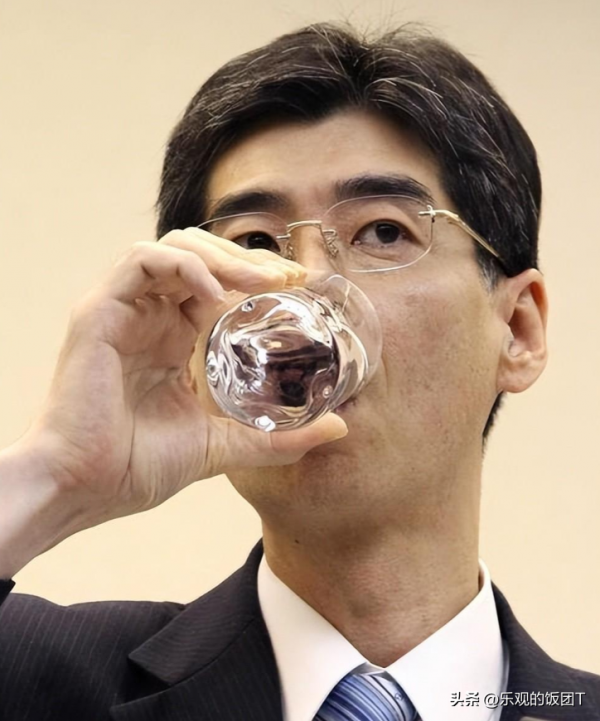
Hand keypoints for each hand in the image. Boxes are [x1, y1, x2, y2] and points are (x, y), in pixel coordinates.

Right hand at [2, 229, 347, 562]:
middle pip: (200, 257)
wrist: (84, 489)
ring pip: (172, 248)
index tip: (298, 285)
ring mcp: (123, 310)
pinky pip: (141, 261)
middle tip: (287, 277)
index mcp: (172, 340)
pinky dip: (184, 267)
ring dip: (221, 257)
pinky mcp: (99, 312)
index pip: (217, 285)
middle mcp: (149, 317)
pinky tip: (216, 294)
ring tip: (258, 282)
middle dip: (247, 260)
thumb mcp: (222, 447)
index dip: (257, 278)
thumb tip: (339, 427)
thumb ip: (276, 438)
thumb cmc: (137, 468)